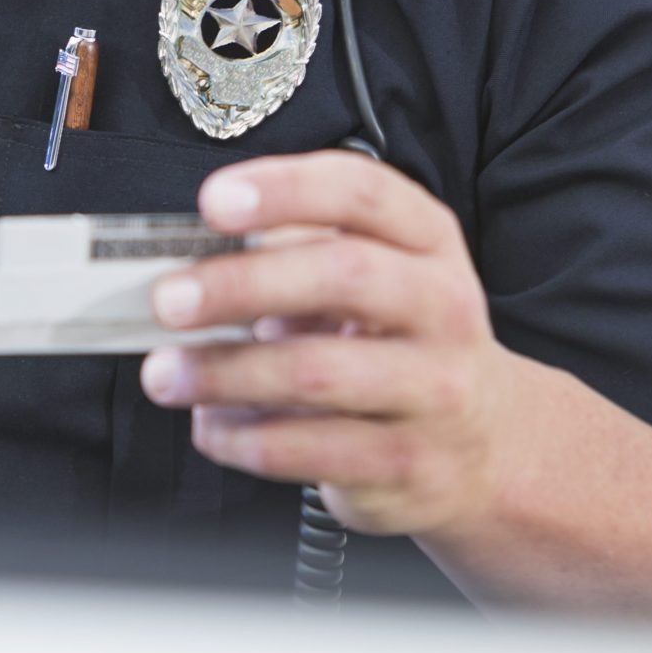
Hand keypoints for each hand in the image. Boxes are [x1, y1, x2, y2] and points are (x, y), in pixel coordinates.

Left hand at [141, 150, 513, 538]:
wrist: (486, 446)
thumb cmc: (401, 342)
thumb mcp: (374, 274)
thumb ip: (294, 251)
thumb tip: (188, 255)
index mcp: (426, 241)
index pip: (362, 193)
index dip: (285, 190)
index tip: (213, 201)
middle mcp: (441, 306)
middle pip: (342, 276)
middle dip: (243, 284)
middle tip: (169, 300)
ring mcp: (432, 389)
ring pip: (317, 374)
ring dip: (223, 373)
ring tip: (164, 373)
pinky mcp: (407, 462)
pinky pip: (310, 450)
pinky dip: (243, 437)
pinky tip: (210, 425)